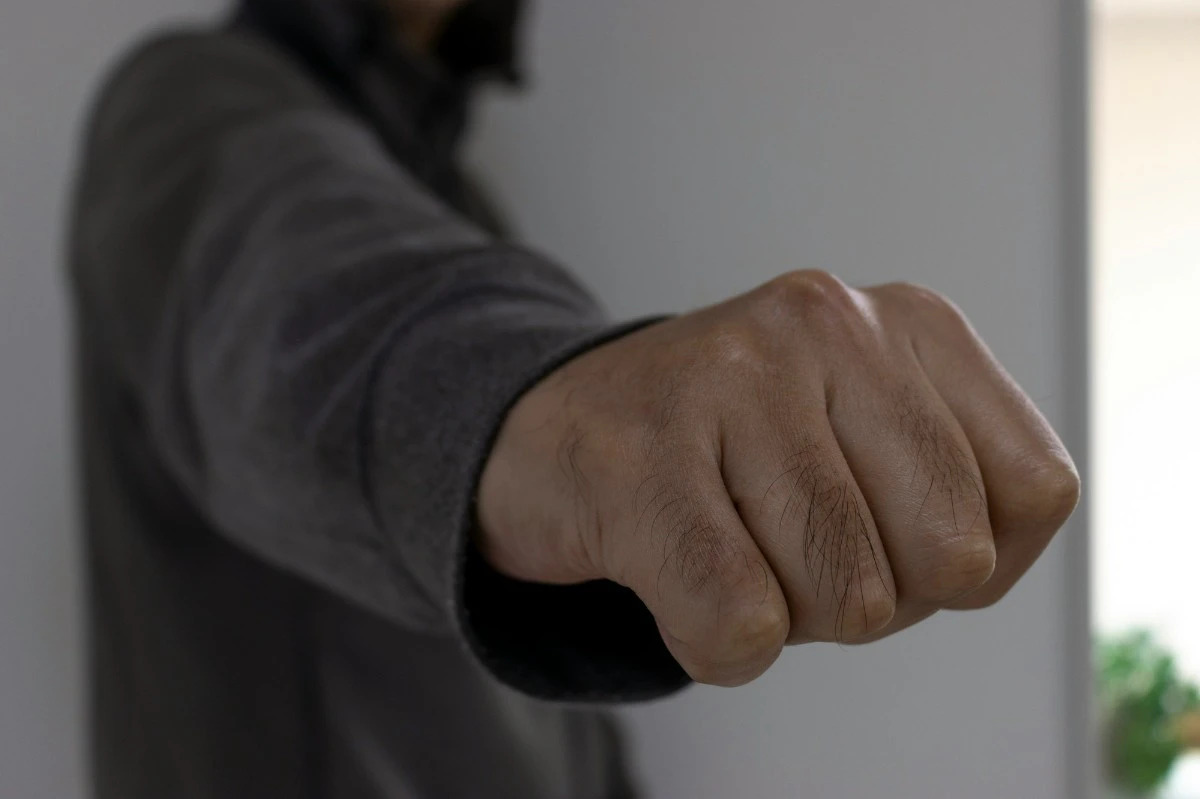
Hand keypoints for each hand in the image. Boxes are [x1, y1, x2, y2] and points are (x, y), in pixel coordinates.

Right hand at [478, 271, 1079, 686]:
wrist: (560, 431)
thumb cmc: (736, 456)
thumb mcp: (874, 441)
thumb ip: (963, 498)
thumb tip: (967, 567)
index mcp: (910, 322)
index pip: (1035, 493)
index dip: (963, 557)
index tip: (882, 528)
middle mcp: (829, 325)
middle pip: (951, 559)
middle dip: (878, 592)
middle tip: (794, 543)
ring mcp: (728, 379)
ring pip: (846, 599)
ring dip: (788, 615)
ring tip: (728, 545)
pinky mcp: (640, 459)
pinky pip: (740, 621)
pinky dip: (714, 643)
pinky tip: (672, 580)